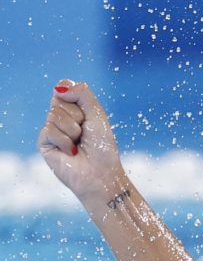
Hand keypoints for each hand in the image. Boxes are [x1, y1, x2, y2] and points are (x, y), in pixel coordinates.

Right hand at [38, 81, 125, 201]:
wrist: (100, 173)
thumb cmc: (102, 146)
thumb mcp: (97, 114)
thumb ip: (82, 94)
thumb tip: (58, 88)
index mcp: (74, 108)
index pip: (64, 87)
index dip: (74, 94)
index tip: (86, 111)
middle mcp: (60, 117)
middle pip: (59, 100)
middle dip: (78, 116)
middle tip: (85, 133)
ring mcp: (51, 130)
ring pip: (54, 114)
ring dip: (73, 130)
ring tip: (79, 143)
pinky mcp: (44, 143)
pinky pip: (49, 130)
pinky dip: (65, 141)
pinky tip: (71, 152)